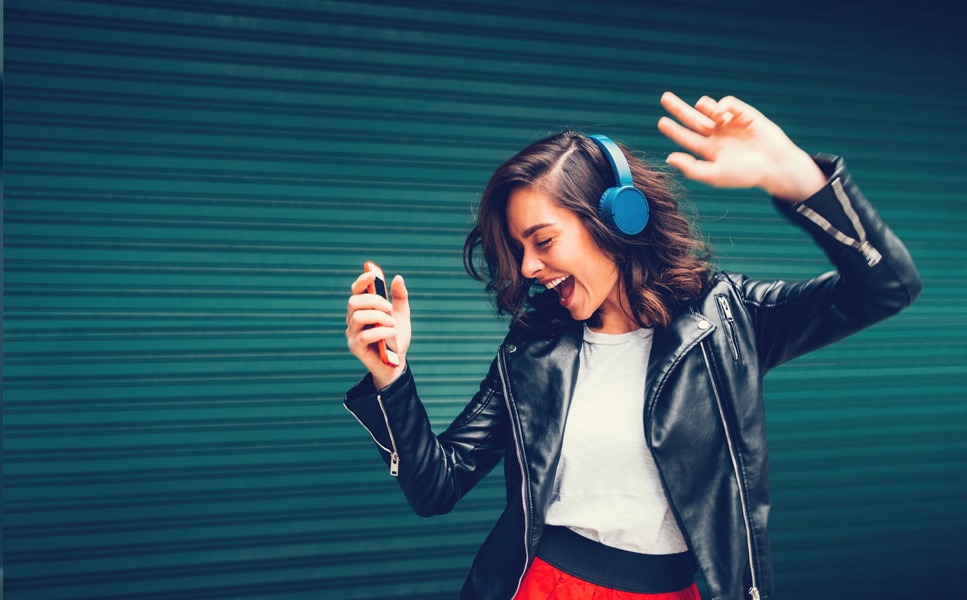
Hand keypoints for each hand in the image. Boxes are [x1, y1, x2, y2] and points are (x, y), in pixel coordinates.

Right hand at [346, 269, 410, 388]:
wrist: (397, 362)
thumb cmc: (396, 337)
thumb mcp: (401, 314)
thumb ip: (399, 297)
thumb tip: (398, 278)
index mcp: (363, 308)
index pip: (356, 290)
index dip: (362, 281)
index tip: (373, 274)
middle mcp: (353, 319)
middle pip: (354, 301)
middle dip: (374, 300)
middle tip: (390, 307)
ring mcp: (352, 333)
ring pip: (358, 316)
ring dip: (379, 317)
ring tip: (393, 324)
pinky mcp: (355, 347)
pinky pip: (365, 335)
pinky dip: (381, 332)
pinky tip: (393, 333)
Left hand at [657, 92, 826, 202]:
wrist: (774, 165)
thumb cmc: (746, 174)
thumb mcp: (715, 175)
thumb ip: (691, 168)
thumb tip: (669, 158)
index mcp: (709, 150)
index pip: (686, 138)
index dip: (673, 130)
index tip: (661, 122)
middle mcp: (717, 135)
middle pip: (692, 119)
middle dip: (678, 108)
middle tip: (664, 97)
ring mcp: (730, 124)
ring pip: (709, 109)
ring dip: (703, 106)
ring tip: (702, 108)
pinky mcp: (744, 114)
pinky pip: (728, 104)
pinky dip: (722, 105)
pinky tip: (721, 114)